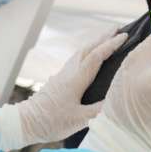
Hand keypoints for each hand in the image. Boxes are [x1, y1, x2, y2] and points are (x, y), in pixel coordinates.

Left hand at [0, 30, 126, 150]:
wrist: (26, 122)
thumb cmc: (51, 122)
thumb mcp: (78, 120)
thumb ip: (98, 110)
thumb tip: (116, 101)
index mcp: (75, 80)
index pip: (96, 57)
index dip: (111, 45)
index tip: (124, 36)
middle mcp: (69, 72)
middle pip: (88, 48)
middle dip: (104, 37)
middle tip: (118, 29)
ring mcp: (62, 74)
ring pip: (80, 52)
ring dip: (95, 43)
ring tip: (106, 39)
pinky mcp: (58, 79)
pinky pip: (75, 59)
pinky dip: (86, 52)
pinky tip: (89, 57)